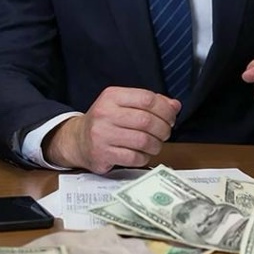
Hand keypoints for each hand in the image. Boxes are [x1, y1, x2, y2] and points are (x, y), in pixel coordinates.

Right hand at [44, 87, 179, 173]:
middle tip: (165, 133)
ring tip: (155, 144)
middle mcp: (105, 113)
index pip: (147, 98)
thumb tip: (175, 106)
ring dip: (156, 144)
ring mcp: (102, 135)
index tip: (170, 117)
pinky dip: (144, 157)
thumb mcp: (124, 104)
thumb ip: (150, 103)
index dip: (165, 109)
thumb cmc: (106, 121)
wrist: (78, 140)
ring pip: (143, 141)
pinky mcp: (102, 154)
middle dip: (163, 129)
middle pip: (147, 121)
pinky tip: (142, 154)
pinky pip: (134, 158)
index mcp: (112, 96)